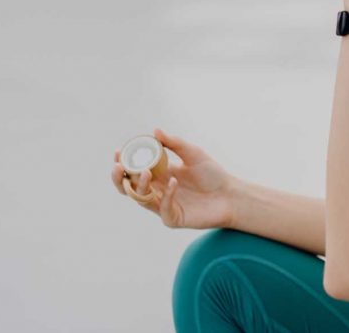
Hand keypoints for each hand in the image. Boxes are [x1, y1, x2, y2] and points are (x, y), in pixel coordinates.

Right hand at [111, 128, 236, 229]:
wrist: (230, 194)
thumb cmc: (212, 174)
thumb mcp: (193, 153)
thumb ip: (174, 143)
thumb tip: (155, 131)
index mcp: (158, 175)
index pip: (133, 171)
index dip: (123, 163)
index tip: (118, 151)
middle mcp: (157, 191)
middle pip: (129, 188)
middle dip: (119, 178)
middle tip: (118, 166)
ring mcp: (163, 206)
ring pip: (142, 199)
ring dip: (141, 185)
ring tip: (146, 171)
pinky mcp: (173, 218)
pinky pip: (163, 208)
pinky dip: (166, 195)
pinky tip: (173, 182)